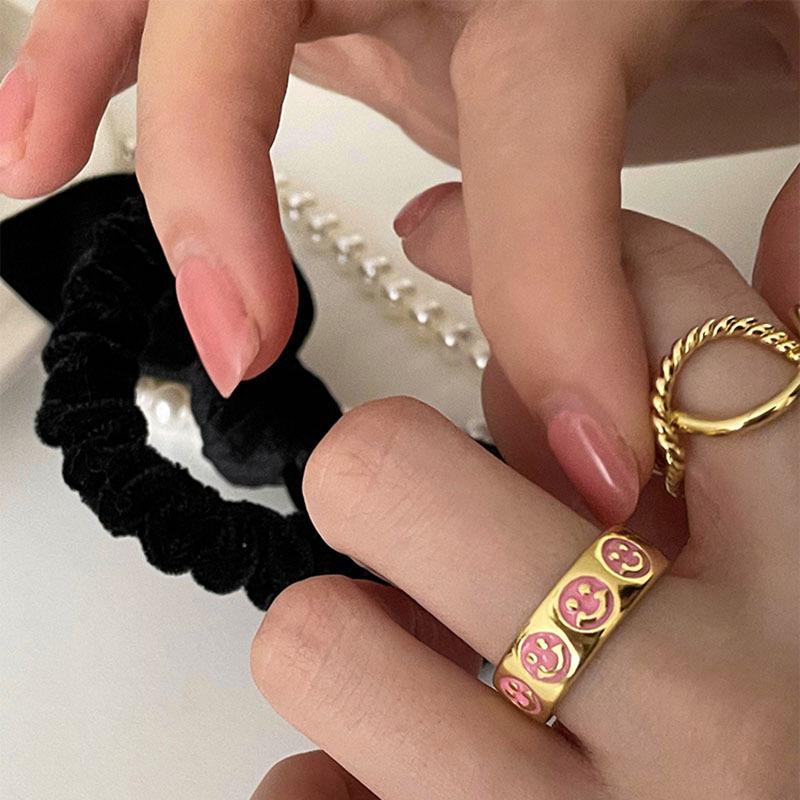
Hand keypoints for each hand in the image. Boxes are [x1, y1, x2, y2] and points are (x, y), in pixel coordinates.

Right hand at [0, 1, 795, 522]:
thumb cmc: (759, 10)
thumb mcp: (782, 68)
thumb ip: (733, 216)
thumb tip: (670, 373)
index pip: (535, 112)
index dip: (552, 294)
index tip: (586, 464)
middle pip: (265, 4)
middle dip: (220, 165)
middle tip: (237, 344)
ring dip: (98, 72)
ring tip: (26, 169)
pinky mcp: (356, 5)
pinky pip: (204, 16)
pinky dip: (107, 54)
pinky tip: (53, 126)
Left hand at [248, 213, 797, 798]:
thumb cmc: (796, 734)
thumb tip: (795, 205)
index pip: (662, 328)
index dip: (535, 246)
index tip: (435, 223)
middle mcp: (719, 697)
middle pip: (399, 470)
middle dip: (382, 474)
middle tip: (410, 507)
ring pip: (322, 641)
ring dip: (344, 642)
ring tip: (416, 672)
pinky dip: (330, 786)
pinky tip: (402, 792)